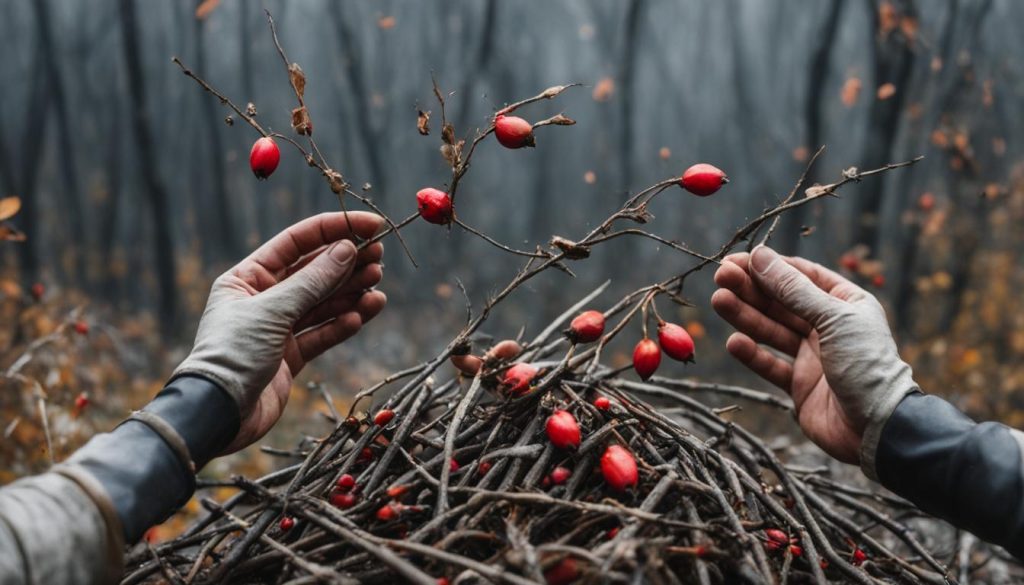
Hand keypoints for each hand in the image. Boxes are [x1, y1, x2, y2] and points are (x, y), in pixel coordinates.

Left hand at [173, 212, 386, 452]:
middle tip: (379, 256)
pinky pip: (323, 333)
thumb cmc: (233, 355)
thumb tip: (345, 249)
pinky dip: (344, 324)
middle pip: (313, 272)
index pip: (297, 243)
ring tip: (378, 285)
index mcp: (247, 278)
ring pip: (323, 303)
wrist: (219, 414)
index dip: (333, 230)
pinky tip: (364, 314)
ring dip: (351, 293)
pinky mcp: (290, 356)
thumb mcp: (273, 311)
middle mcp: (263, 299)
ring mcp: (277, 328)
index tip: (370, 225)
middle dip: (347, 263)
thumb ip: (312, 281)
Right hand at [711, 246, 916, 476]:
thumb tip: (761, 256)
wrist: (879, 427)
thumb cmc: (866, 365)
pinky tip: (734, 342)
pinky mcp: (799, 384)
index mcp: (845, 304)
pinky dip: (752, 354)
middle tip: (721, 276)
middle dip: (751, 289)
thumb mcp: (832, 318)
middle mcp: (828, 327)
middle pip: (782, 302)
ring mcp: (813, 356)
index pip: (802, 276)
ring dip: (745, 316)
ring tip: (719, 301)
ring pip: (772, 330)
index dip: (769, 267)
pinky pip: (770, 364)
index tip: (737, 260)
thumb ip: (793, 290)